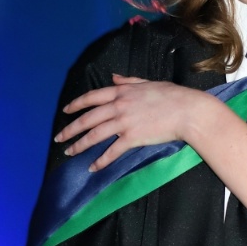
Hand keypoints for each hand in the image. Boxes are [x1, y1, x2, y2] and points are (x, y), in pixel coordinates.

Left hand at [56, 75, 212, 171]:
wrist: (187, 111)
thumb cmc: (172, 95)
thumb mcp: (147, 83)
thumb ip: (128, 81)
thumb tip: (114, 78)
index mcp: (121, 91)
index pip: (92, 97)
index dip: (76, 105)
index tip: (65, 111)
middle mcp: (118, 106)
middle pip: (88, 118)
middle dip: (70, 129)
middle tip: (59, 138)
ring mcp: (124, 122)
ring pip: (95, 135)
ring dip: (80, 145)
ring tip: (69, 152)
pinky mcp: (132, 138)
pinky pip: (112, 151)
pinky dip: (101, 160)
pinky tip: (92, 167)